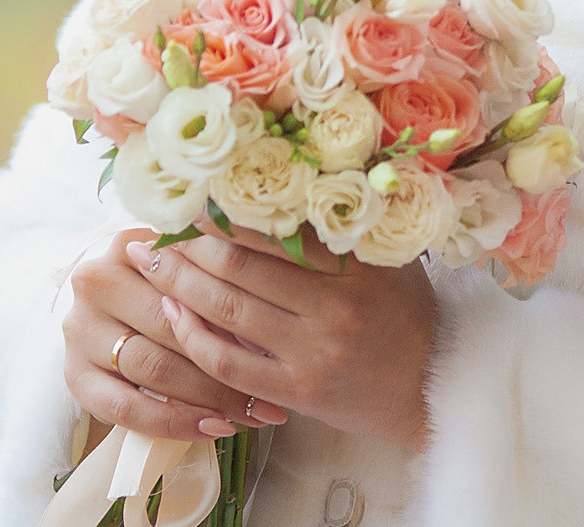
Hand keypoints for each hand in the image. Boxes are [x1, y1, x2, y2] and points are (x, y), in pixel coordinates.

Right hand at [61, 229, 290, 444]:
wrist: (102, 298)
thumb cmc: (160, 280)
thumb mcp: (183, 262)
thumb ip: (214, 269)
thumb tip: (281, 290)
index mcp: (127, 244)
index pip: (187, 281)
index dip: (237, 312)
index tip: (280, 341)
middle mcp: (95, 283)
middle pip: (172, 327)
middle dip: (229, 363)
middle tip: (275, 389)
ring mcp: (79, 331)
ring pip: (154, 369)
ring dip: (209, 398)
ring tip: (253, 413)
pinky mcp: (74, 376)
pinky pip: (125, 408)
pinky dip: (173, 423)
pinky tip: (211, 429)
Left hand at [137, 225, 438, 450]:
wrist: (432, 390)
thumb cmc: (408, 316)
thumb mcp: (386, 262)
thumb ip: (338, 234)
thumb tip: (277, 191)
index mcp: (358, 263)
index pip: (279, 227)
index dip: (229, 211)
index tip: (195, 196)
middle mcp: (336, 304)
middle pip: (243, 264)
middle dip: (191, 243)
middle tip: (160, 226)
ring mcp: (314, 351)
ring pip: (228, 309)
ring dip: (182, 282)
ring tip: (152, 261)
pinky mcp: (297, 391)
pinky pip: (229, 362)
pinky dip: (194, 337)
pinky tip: (173, 314)